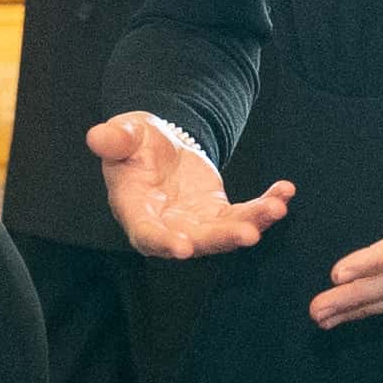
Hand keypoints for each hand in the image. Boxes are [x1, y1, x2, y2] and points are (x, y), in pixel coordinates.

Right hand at [91, 113, 290, 260]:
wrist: (157, 146)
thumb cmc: (133, 143)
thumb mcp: (124, 133)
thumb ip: (115, 139)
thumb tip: (97, 136)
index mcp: (135, 209)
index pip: (147, 233)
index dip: (164, 242)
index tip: (184, 248)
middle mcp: (166, 226)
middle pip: (194, 241)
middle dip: (222, 239)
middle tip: (249, 235)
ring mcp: (195, 224)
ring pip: (224, 233)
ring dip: (252, 223)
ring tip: (277, 208)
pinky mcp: (218, 215)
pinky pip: (244, 215)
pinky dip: (265, 206)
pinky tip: (285, 192)